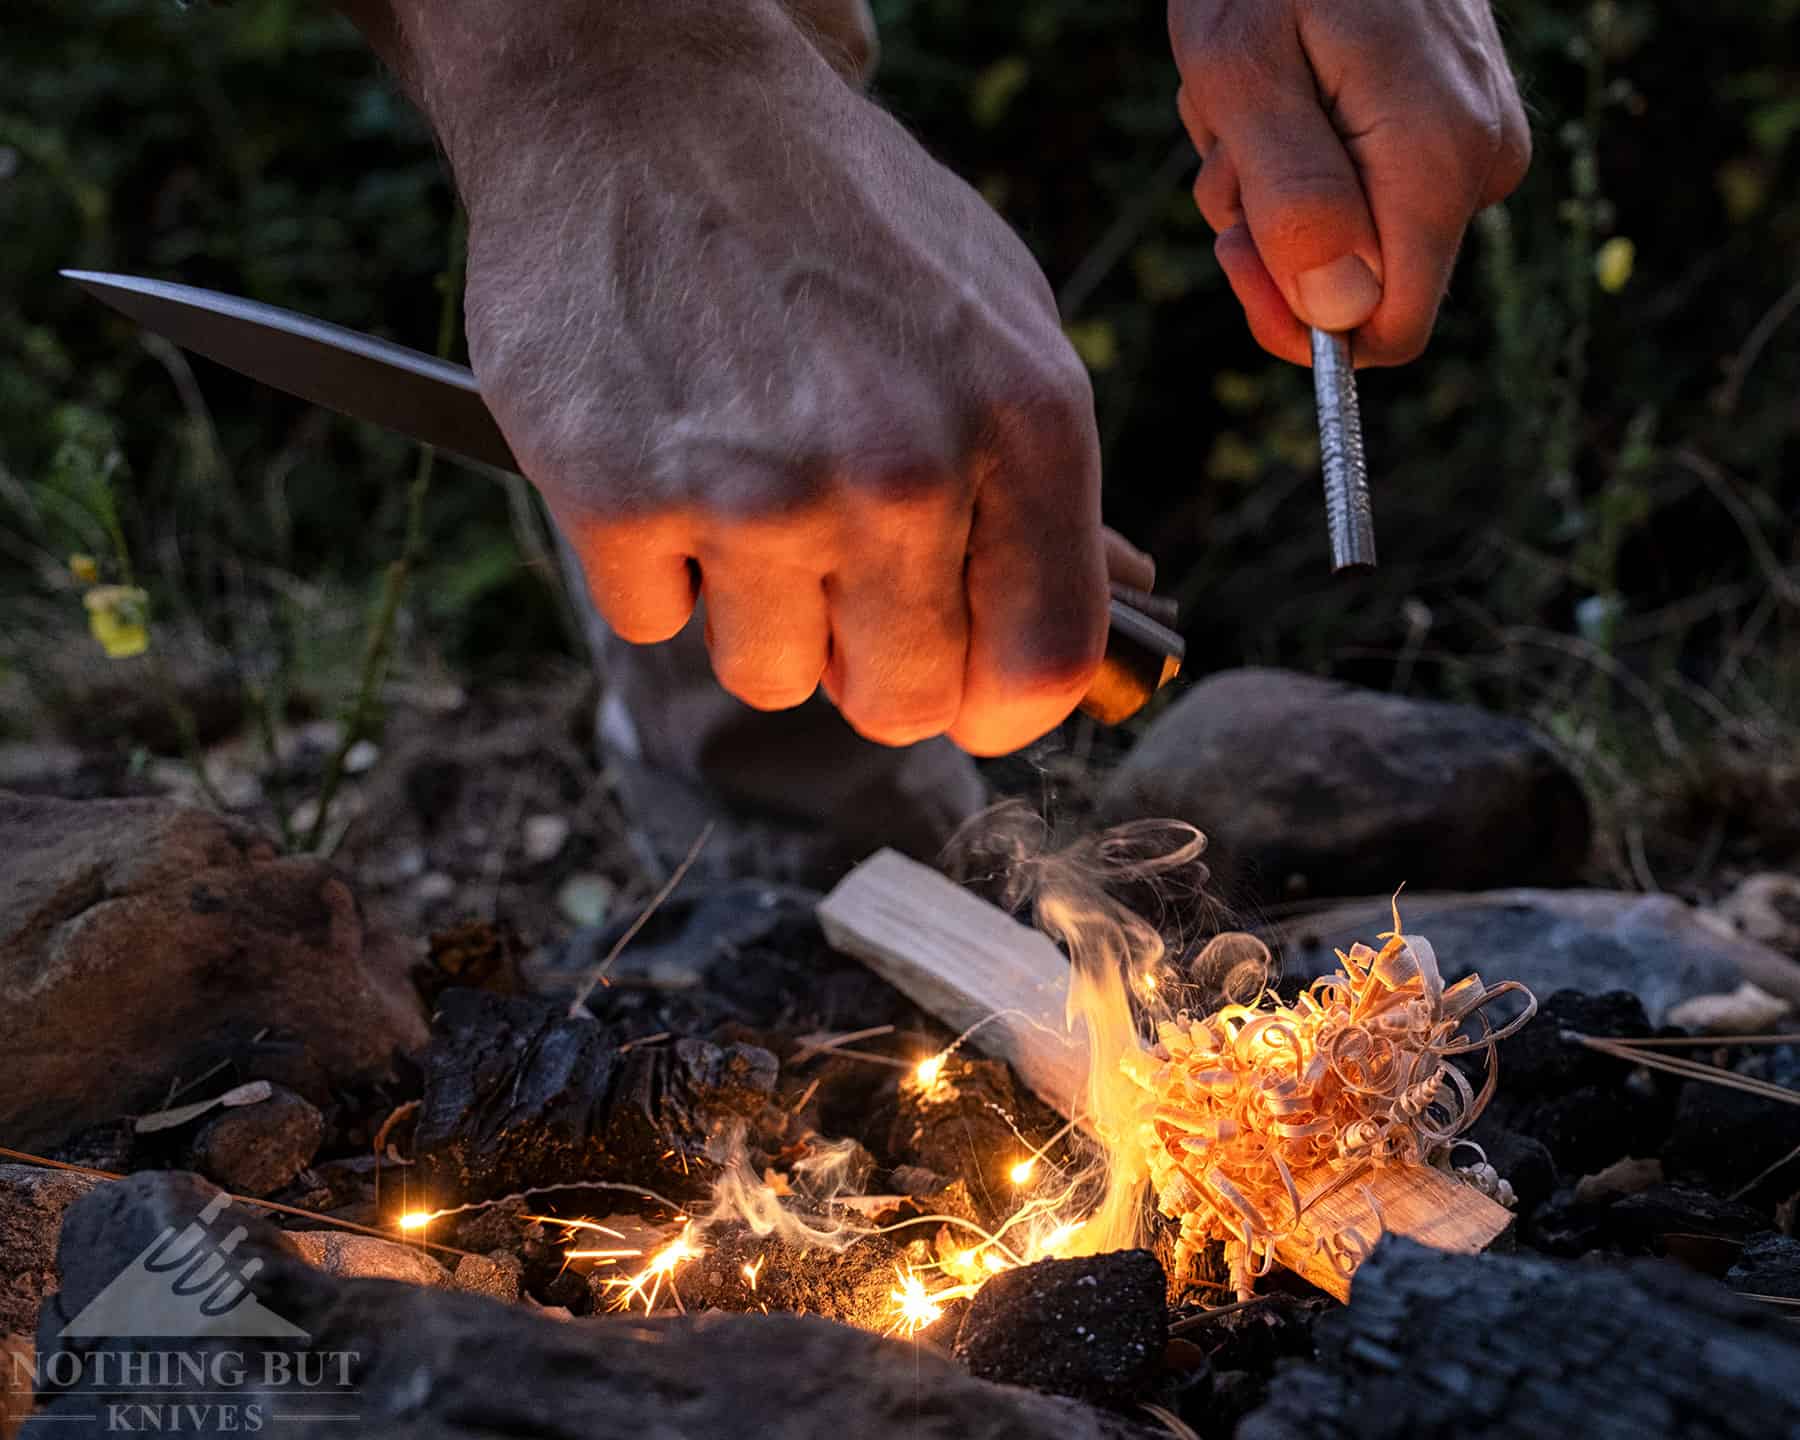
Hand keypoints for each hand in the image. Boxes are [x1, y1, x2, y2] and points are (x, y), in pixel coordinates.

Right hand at [352, 0, 1107, 756]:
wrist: (647, 99)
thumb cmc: (835, 219)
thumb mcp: (995, 317)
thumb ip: (1040, 482)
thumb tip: (1097, 616)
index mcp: (1022, 420)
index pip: (1043, 667)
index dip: (998, 704)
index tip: (960, 685)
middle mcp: (903, 467)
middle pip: (901, 702)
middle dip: (862, 658)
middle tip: (830, 571)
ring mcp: (761, 490)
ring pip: (766, 676)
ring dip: (752, 606)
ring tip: (740, 477)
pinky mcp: (623, 497)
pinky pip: (652, 619)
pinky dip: (652, 562)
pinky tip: (661, 451)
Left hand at [1169, 0, 1530, 364]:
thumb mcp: (1244, 77)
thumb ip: (1292, 199)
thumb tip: (1338, 316)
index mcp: (1438, 163)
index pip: (1388, 331)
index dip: (1301, 324)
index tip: (1235, 256)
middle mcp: (1479, 165)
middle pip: (1358, 284)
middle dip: (1271, 236)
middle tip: (1229, 143)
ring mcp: (1474, 143)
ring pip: (1348, 234)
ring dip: (1270, 189)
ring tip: (1250, 98)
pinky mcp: (1454, 125)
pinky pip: (1361, 186)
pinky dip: (1299, 155)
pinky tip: (1281, 87)